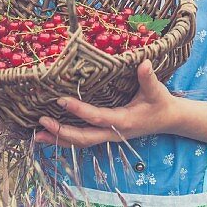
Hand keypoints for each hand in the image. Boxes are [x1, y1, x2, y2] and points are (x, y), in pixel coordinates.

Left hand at [34, 60, 177, 147]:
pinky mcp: (106, 134)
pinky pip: (83, 139)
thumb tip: (143, 63)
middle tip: (41, 122)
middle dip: (61, 132)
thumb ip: (148, 78)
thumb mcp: (157, 91)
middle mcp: (113, 132)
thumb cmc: (161, 103)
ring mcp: (109, 136)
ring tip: (37, 135)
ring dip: (59, 139)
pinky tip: (51, 135)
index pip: (97, 117)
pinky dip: (66, 139)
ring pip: (80, 142)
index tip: (61, 101)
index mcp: (123, 121)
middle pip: (83, 138)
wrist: (169, 119)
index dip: (79, 111)